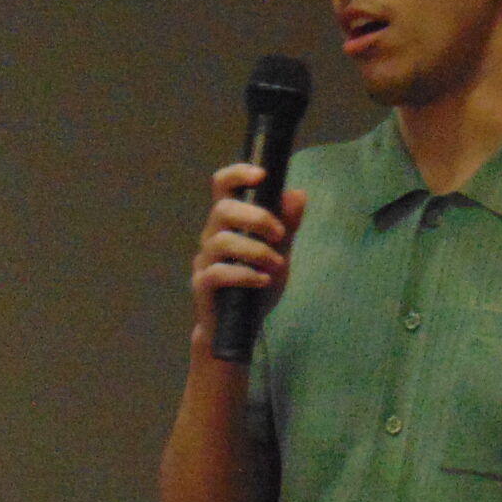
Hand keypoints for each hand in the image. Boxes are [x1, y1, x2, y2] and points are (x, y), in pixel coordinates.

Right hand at [189, 163, 306, 350]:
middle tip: (279, 234)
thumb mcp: (280, 252)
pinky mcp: (202, 285)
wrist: (242, 328)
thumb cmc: (258, 284)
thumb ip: (287, 225)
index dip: (238, 173)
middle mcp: (212, 235)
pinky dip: (245, 274)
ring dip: (255, 250)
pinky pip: (218, 272)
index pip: (223, 186)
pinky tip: (264, 280)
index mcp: (229, 222)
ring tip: (277, 264)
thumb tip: (298, 193)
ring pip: (222, 241)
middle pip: (222, 209)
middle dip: (255, 217)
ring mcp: (205, 260)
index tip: (262, 175)